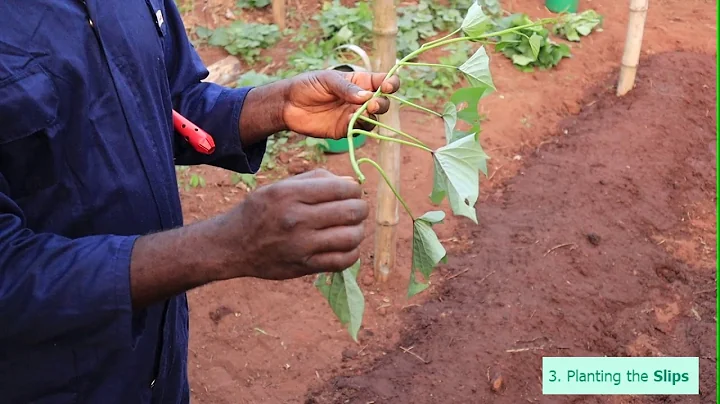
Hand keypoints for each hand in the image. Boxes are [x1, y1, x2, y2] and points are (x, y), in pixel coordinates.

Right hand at [213, 169, 367, 279]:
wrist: (233, 245)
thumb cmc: (260, 210)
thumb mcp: (280, 186)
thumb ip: (316, 179)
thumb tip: (352, 184)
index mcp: (290, 194)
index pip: (342, 189)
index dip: (355, 189)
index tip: (352, 192)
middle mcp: (296, 219)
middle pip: (351, 212)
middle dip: (360, 208)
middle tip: (356, 209)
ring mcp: (301, 245)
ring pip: (352, 237)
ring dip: (358, 230)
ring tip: (351, 227)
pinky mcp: (304, 266)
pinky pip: (343, 261)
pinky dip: (352, 252)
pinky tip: (345, 246)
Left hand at [283, 70, 400, 139]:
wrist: (288, 105)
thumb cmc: (308, 85)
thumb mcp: (327, 80)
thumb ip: (347, 88)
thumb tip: (367, 96)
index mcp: (359, 81)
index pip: (382, 81)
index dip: (391, 83)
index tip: (389, 86)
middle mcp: (361, 99)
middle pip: (383, 102)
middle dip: (382, 102)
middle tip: (372, 103)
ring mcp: (354, 115)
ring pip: (374, 118)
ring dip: (374, 116)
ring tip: (367, 111)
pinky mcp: (345, 130)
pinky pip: (359, 130)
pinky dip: (359, 126)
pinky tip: (350, 121)